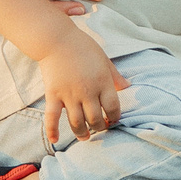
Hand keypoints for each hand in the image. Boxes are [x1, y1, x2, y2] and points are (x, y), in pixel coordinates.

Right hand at [41, 32, 128, 148]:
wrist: (56, 39)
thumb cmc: (82, 47)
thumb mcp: (104, 59)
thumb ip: (115, 76)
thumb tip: (127, 88)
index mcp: (102, 82)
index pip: (113, 108)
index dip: (115, 118)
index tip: (113, 120)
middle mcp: (87, 91)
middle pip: (95, 119)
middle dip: (99, 127)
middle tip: (99, 127)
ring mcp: (69, 94)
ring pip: (77, 123)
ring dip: (82, 133)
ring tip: (85, 136)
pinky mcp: (53, 95)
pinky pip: (52, 117)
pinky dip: (52, 131)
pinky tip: (55, 140)